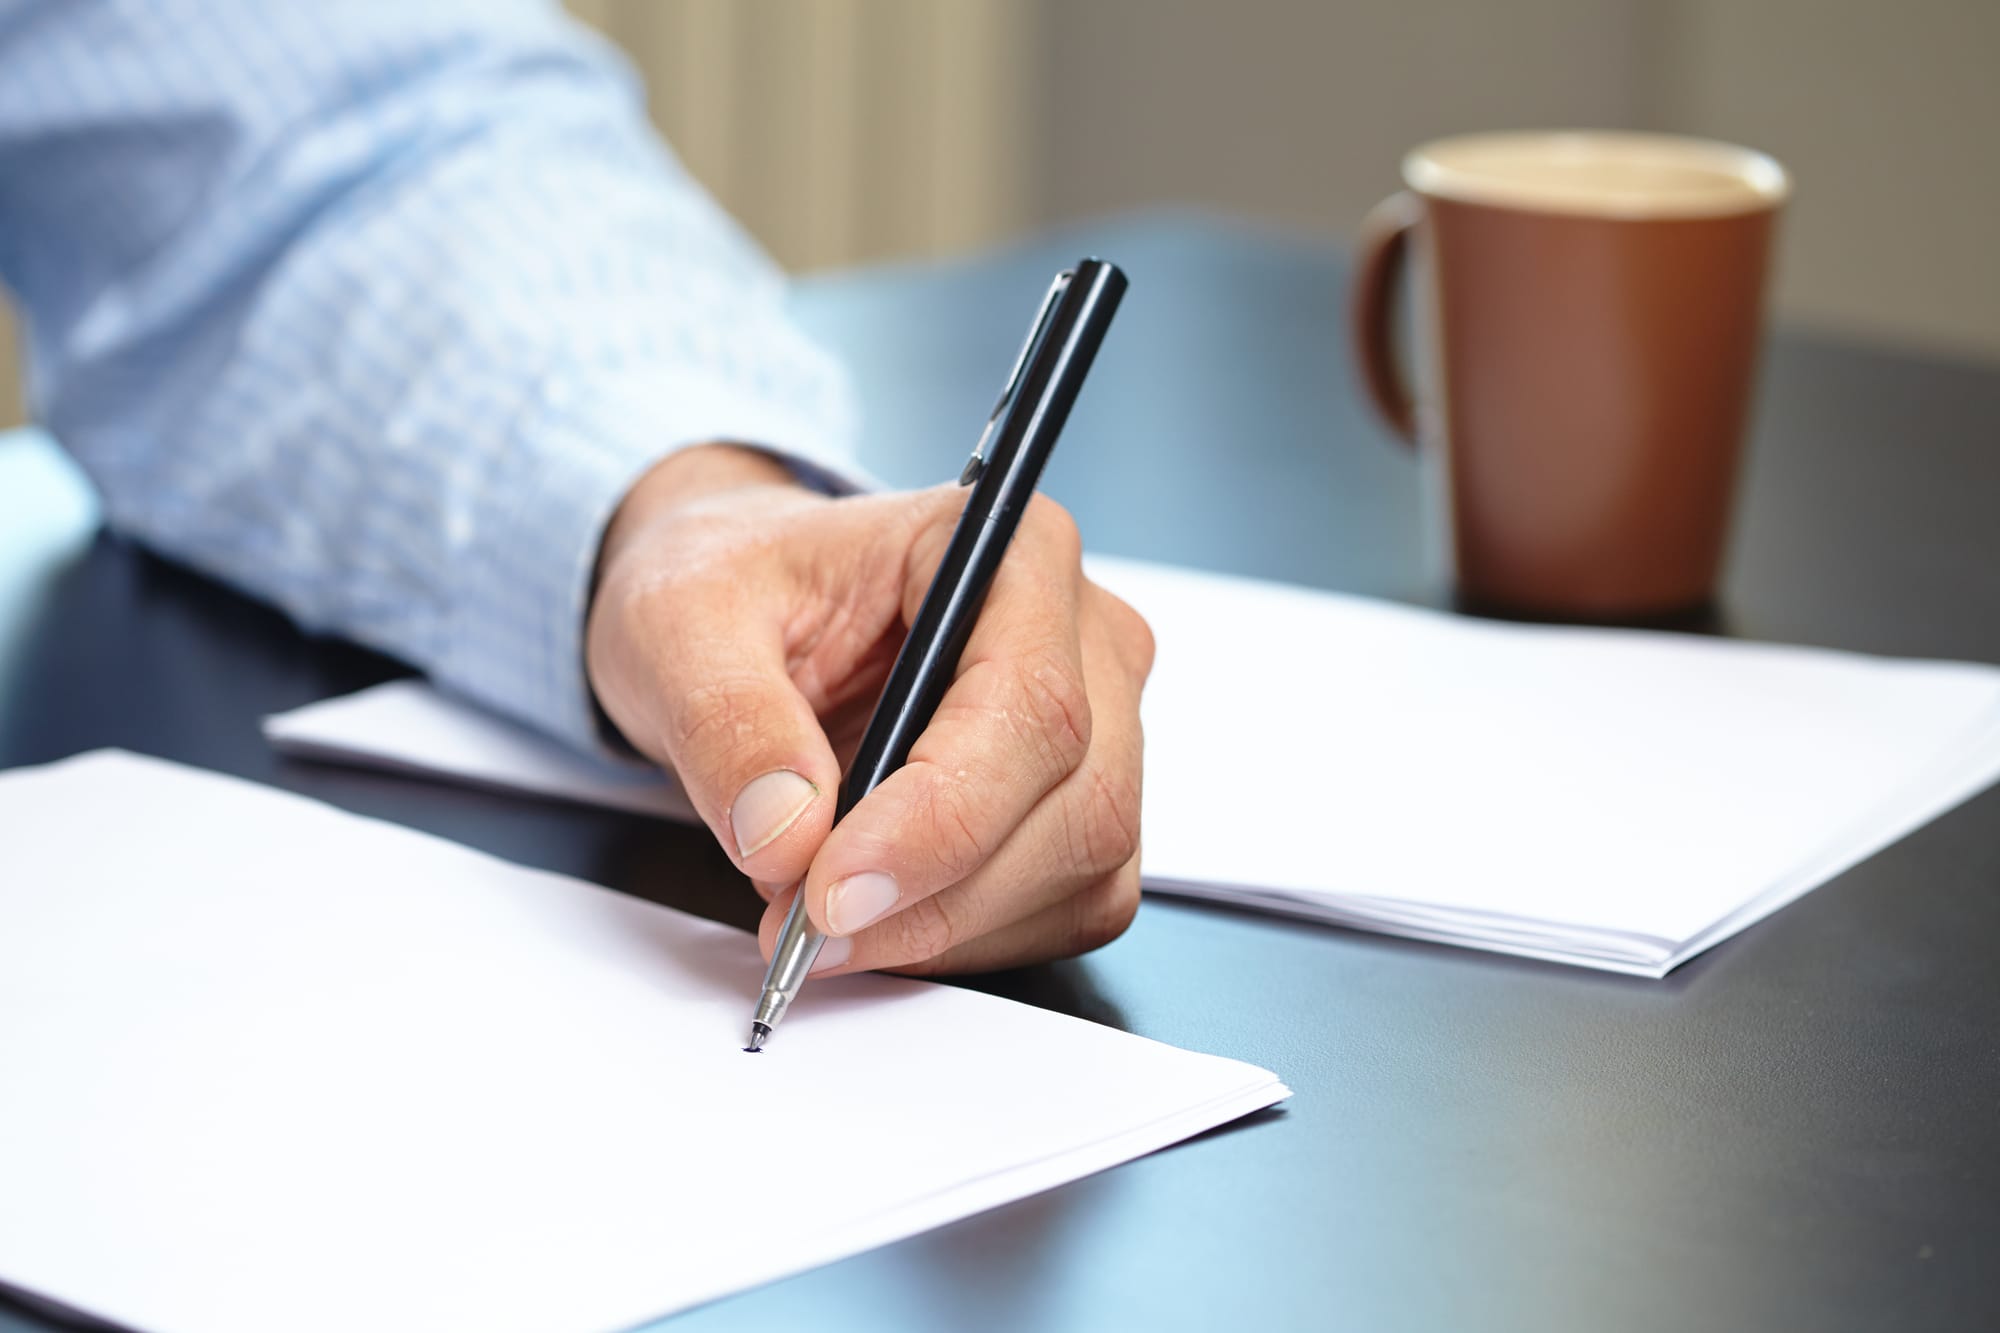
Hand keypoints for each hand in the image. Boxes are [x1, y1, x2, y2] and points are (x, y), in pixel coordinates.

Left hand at [586, 445, 1154, 975]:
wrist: (748, 618)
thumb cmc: (739, 592)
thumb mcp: (682, 625)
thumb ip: (730, 722)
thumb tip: (787, 834)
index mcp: (1007, 549)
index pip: (1028, 701)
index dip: (942, 815)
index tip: (832, 887)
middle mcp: (1083, 634)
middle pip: (1075, 799)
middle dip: (935, 893)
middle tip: (803, 928)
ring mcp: (1104, 726)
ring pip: (1081, 869)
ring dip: (946, 927)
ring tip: (821, 919)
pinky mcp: (1085, 810)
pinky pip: (1068, 910)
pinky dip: (966, 941)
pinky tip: (882, 920)